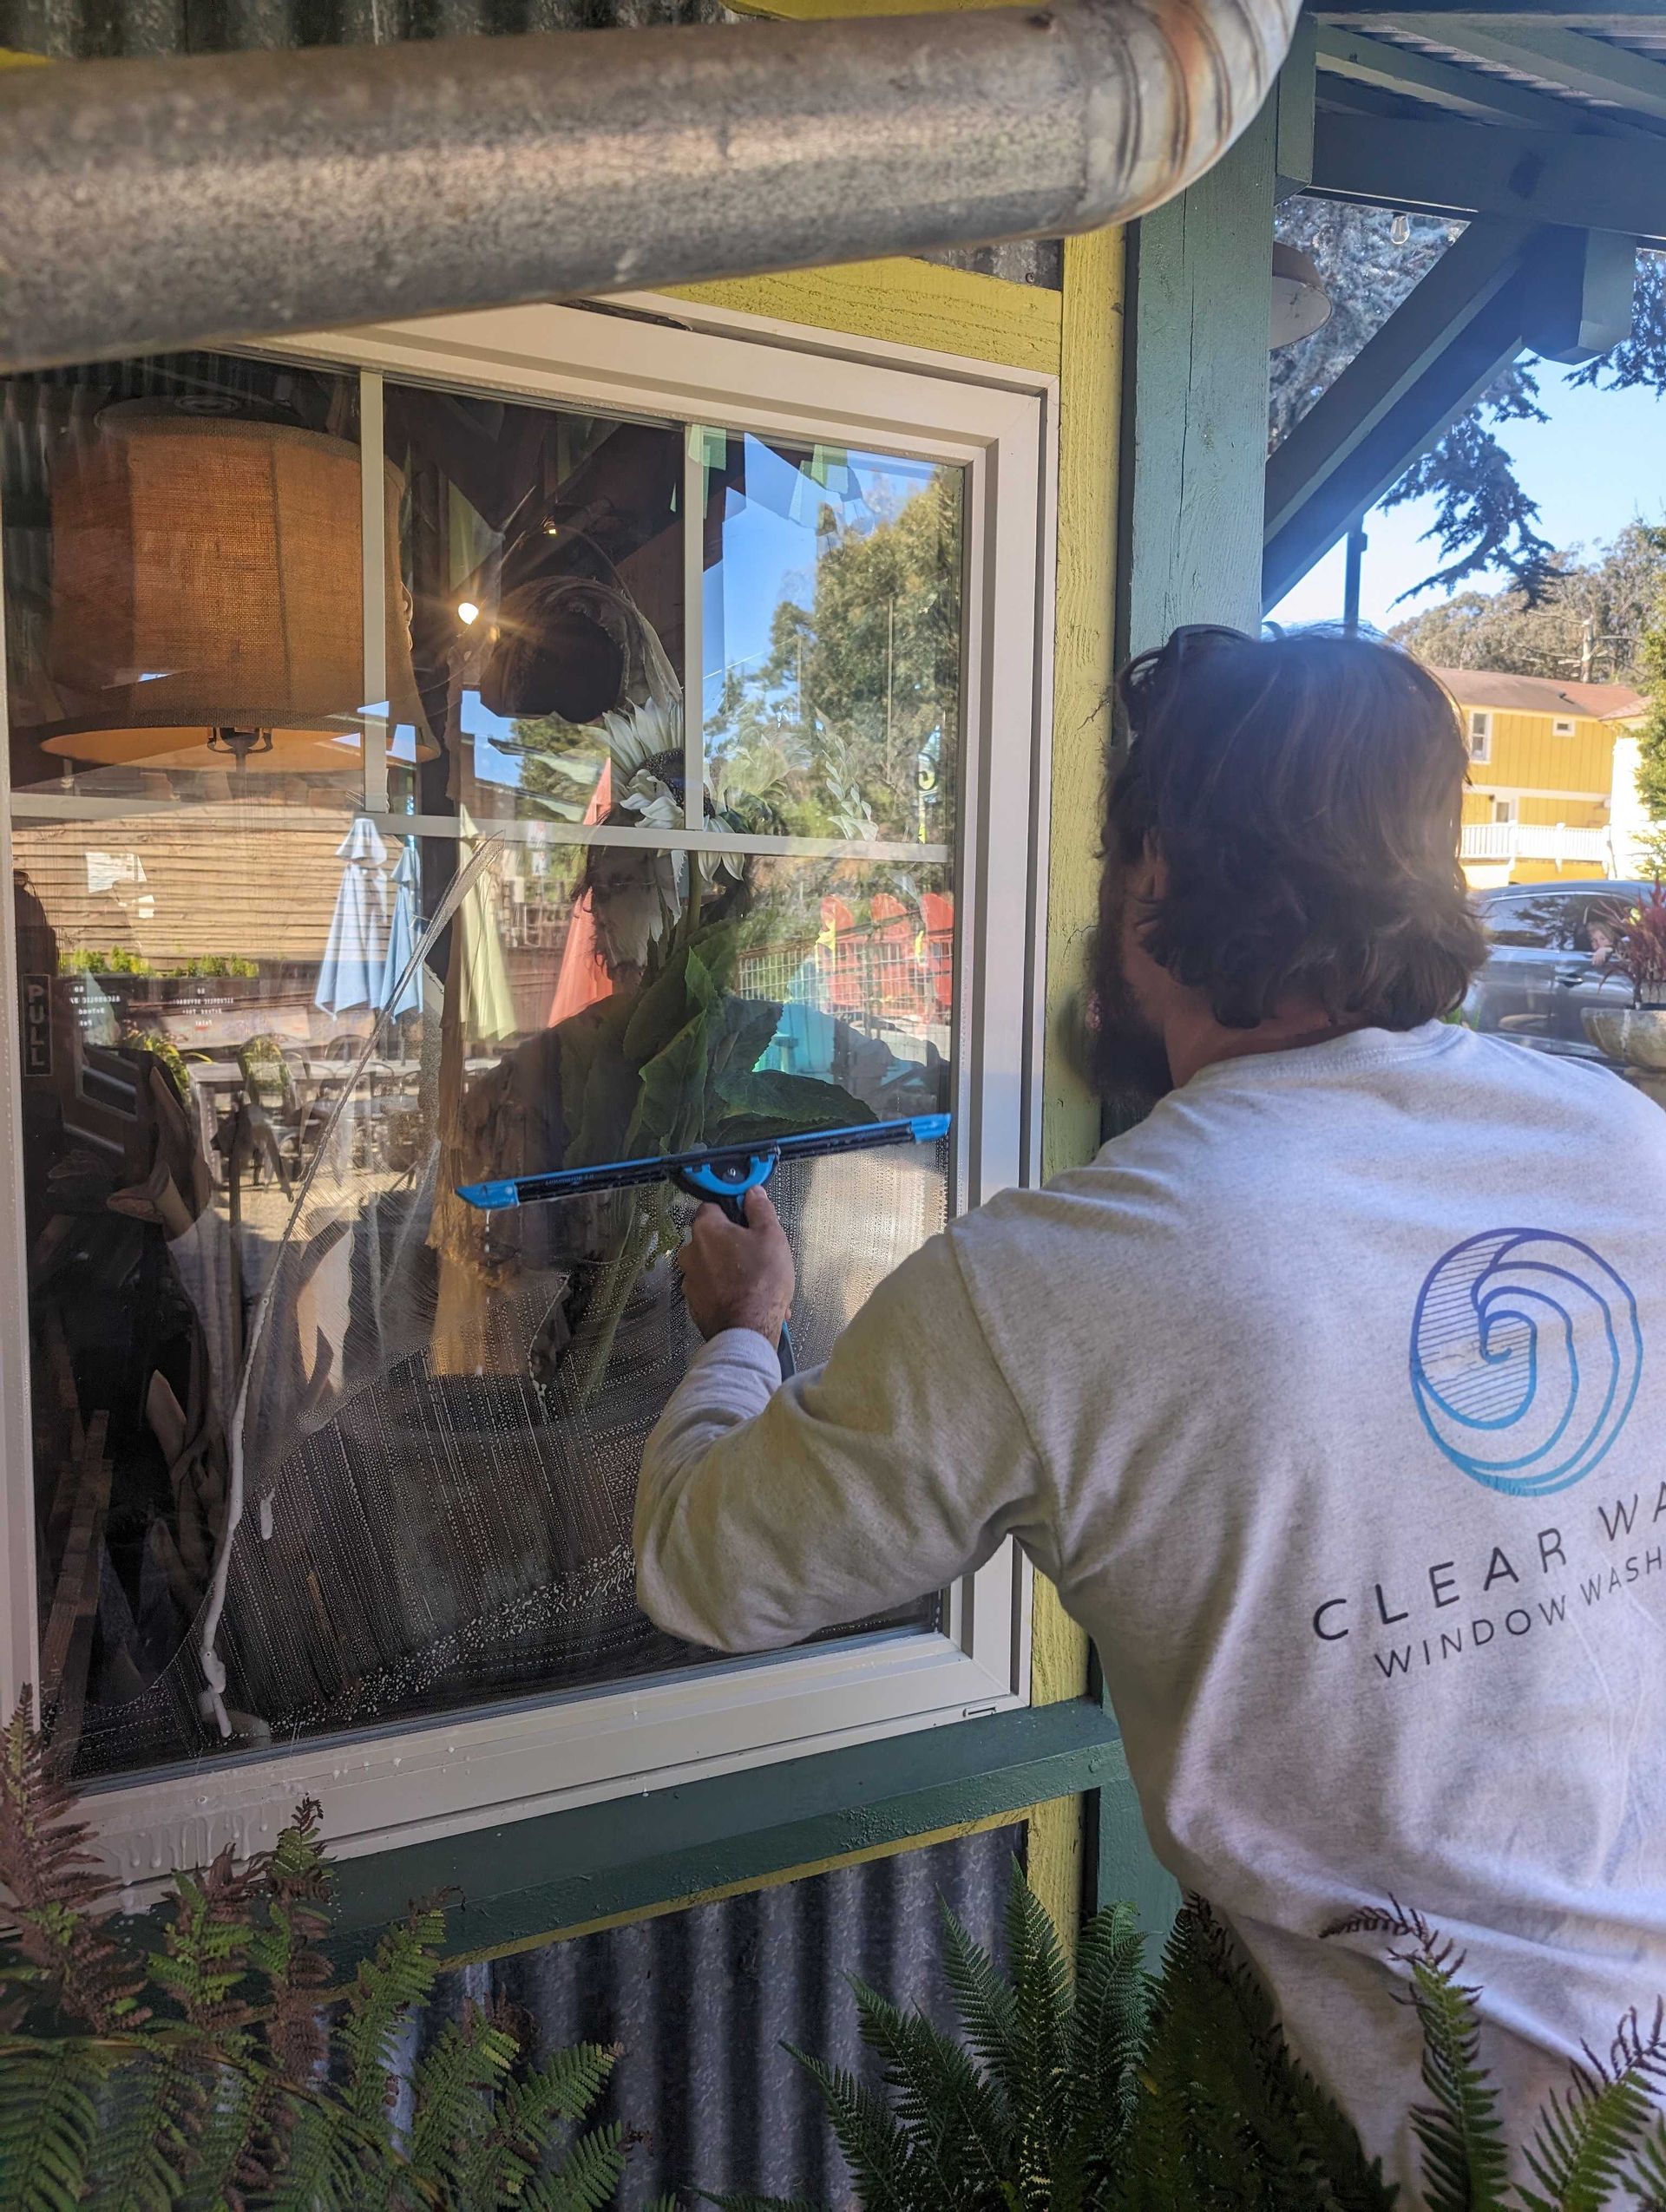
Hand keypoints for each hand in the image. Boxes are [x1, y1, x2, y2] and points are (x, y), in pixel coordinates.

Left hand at [676, 1187, 795, 1345]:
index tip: (748, 1217)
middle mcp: (690, 1253)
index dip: (733, 1210)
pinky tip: (751, 1299)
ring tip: (760, 1283)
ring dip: (734, 1270)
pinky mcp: (695, 1303)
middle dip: (735, 1244)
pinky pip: (714, 1289)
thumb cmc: (760, 1283)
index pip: (713, 1206)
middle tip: (759, 1254)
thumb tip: (753, 1193)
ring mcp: (690, 1280)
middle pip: (714, 1238)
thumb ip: (760, 1209)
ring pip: (715, 1266)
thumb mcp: (771, 1236)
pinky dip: (729, 1291)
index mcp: (706, 1229)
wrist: (747, 1331)